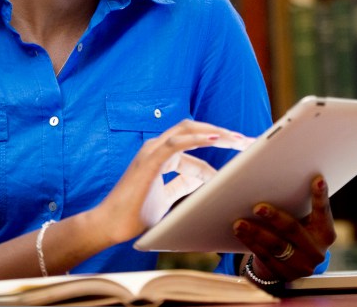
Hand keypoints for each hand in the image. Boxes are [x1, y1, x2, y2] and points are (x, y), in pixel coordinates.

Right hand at [91, 119, 253, 244]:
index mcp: (160, 156)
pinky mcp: (150, 160)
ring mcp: (152, 151)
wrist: (110, 225)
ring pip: (187, 129)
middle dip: (221, 133)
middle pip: (193, 129)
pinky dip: (197, 138)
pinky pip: (177, 143)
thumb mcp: (166, 199)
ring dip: (215, 132)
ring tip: (238, 139)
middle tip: (246, 141)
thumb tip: (204, 184)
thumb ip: (181, 187)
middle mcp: (156, 148)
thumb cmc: (134, 214)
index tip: (241, 155)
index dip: (217, 150)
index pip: (194, 145)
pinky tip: (216, 139)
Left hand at [232, 174, 335, 282]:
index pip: (323, 212)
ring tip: (239, 222)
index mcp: (325, 233)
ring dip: (256, 232)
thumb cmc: (296, 230)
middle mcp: (317, 251)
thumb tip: (275, 178)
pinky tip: (240, 232)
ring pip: (276, 246)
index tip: (318, 179)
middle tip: (258, 207)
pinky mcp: (284, 274)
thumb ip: (297, 204)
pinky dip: (251, 243)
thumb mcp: (304, 220)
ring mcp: (301, 265)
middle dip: (275, 217)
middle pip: (293, 230)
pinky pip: (265, 256)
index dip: (321, 197)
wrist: (292, 263)